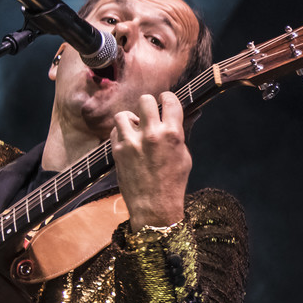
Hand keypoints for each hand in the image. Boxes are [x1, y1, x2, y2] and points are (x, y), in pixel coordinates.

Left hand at [112, 91, 190, 230]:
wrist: (153, 205)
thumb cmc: (172, 182)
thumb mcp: (184, 155)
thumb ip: (180, 132)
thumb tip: (188, 113)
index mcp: (172, 134)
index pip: (170, 101)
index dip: (167, 97)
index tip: (164, 99)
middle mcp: (151, 134)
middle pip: (145, 100)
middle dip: (148, 104)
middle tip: (149, 112)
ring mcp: (132, 142)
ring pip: (124, 114)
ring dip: (130, 119)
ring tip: (135, 128)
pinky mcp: (117, 150)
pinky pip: (114, 131)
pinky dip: (120, 132)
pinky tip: (127, 140)